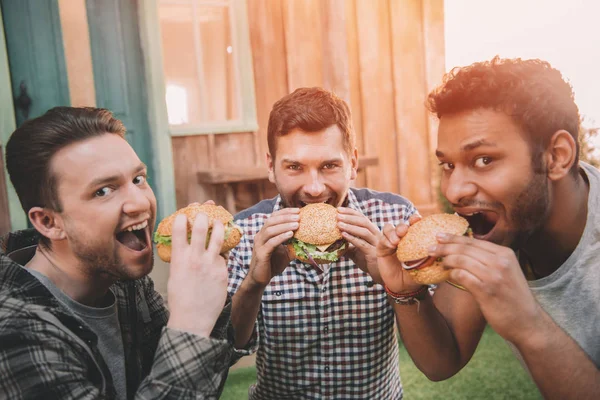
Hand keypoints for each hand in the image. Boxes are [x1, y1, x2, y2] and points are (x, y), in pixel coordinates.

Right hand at [166, 213, 227, 336]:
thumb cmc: (180, 299)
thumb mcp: (175, 275)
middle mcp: (195, 257)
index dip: (182, 217)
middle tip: (205, 212)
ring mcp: (211, 264)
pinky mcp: (223, 271)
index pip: (178, 228)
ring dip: (219, 225)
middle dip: (203, 215)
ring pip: (219, 236)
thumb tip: (184, 247)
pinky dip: (222, 253)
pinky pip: (224, 256)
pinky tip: (223, 251)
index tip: (185, 214)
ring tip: (219, 222)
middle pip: (201, 226)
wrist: (193, 320)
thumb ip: (181, 259)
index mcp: (178, 258)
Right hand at [248, 208, 299, 287]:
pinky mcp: (261, 254)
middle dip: (286, 216)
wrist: (260, 279)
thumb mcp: (286, 253)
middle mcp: (260, 236)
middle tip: (299, 216)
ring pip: (270, 230)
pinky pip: (271, 243)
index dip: (285, 212)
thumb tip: (309, 241)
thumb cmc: (272, 265)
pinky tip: (290, 234)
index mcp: (265, 233)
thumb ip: (293, 245)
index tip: (298, 210)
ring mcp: (259, 244)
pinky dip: (281, 237)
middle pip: (271, 220)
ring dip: (284, 225)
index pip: (273, 217)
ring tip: (297, 224)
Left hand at [337, 207, 381, 283]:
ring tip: (338, 223)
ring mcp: (376, 244)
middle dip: (349, 217)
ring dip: (350, 226)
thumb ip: (347, 244)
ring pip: (364, 231)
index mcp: (372, 231)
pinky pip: (363, 244)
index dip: (350, 212)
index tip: (338, 209)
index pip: (362, 217)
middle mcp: (376, 235)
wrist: (379, 275)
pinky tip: (343, 235)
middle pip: (364, 221)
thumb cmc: (367, 261)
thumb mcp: (355, 251)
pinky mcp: (374, 253)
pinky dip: (353, 238)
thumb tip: (333, 240)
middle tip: (337, 214)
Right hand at [376, 214, 423, 292]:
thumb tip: (443, 244)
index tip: (417, 219)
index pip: (413, 225)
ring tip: (396, 240)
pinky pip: (382, 240)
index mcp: (413, 238)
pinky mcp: (382, 248)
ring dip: (393, 232)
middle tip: (404, 230)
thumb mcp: (425, 263)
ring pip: (389, 229)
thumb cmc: (417, 274)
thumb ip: (430, 253)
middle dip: (402, 225)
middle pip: (401, 225)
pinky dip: (386, 240)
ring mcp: (391, 242)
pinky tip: (391, 245)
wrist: (405, 287)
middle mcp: (402, 238)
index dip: (414, 219)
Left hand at [431, 233, 542, 344]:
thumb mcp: (507, 272)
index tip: (439, 236)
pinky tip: (446, 276)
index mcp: (505, 254)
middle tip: (430, 248)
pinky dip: (451, 274)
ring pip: (461, 260)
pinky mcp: (486, 290)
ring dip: (446, 260)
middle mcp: (500, 261)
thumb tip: (465, 251)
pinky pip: (461, 276)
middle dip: (444, 246)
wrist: (528, 323)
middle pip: (465, 248)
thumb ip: (490, 260)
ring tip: (437, 263)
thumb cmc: (514, 298)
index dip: (454, 238)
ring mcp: (494, 276)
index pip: (473, 241)